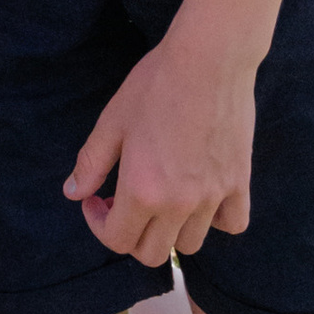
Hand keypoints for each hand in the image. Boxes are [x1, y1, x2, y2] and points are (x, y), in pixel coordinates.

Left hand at [63, 31, 257, 266]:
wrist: (208, 59)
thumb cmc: (155, 84)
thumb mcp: (112, 121)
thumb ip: (91, 163)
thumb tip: (73, 194)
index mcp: (142, 190)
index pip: (118, 241)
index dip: (99, 225)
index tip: (96, 200)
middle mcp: (179, 204)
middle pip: (152, 254)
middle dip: (130, 234)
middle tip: (123, 200)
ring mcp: (213, 197)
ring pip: (190, 244)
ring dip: (170, 230)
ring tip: (161, 196)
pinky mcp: (240, 183)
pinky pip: (231, 224)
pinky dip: (216, 220)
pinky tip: (203, 196)